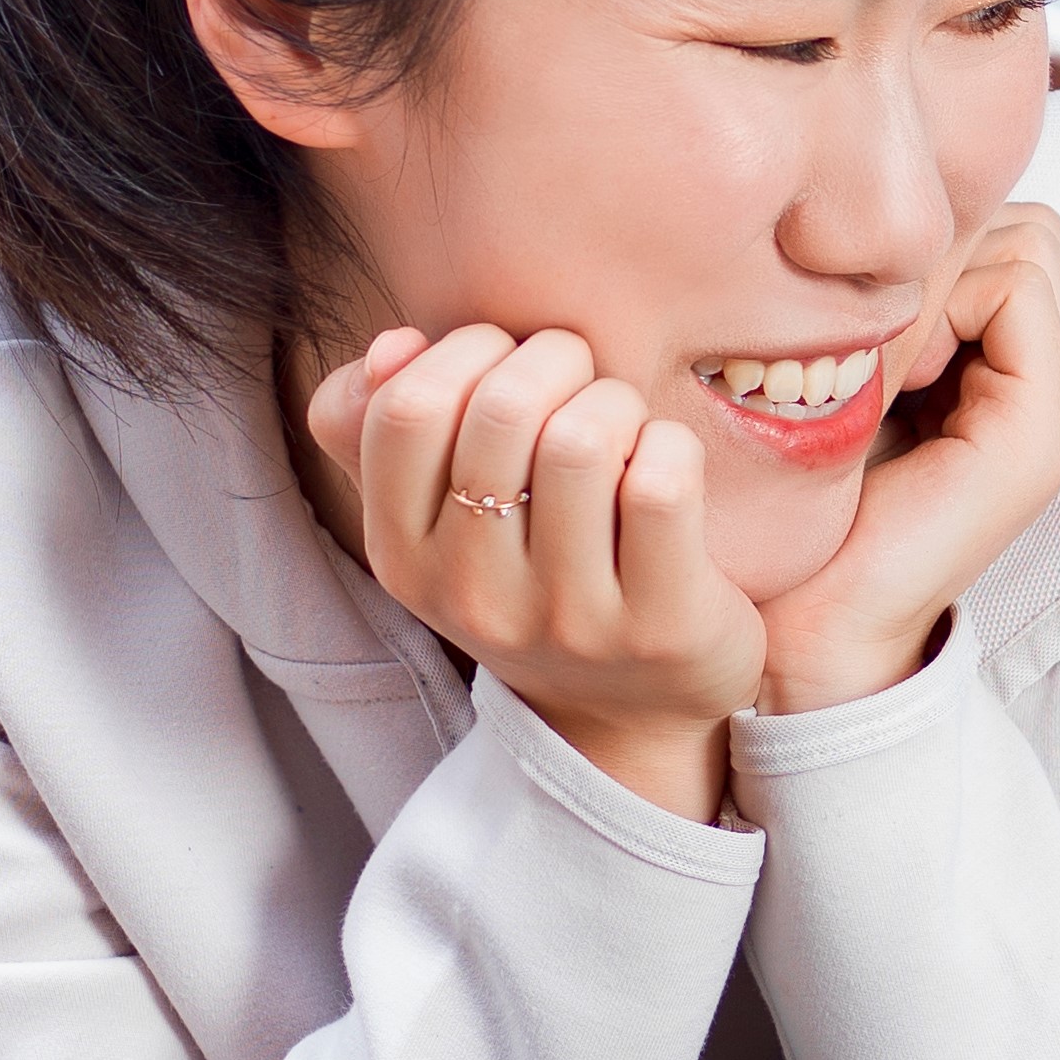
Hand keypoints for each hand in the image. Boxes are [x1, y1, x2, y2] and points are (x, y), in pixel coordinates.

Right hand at [310, 324, 761, 820]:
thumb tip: (391, 345)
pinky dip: (670, 445)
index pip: (405, 411)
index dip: (466, 351)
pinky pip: (661, 484)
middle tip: (580, 378)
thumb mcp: (440, 521)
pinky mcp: (659, 626)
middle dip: (555, 360)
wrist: (629, 714)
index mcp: (403, 556)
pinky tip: (666, 465)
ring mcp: (567, 619)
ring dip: (615, 402)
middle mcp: (472, 595)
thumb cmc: (532, 578)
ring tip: (623, 423)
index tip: (506, 356)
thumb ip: (389, 428)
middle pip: (503, 410)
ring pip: (583, 441)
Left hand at [752, 199, 1059, 714]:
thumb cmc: (789, 513)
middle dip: (940, 244)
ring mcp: (1045, 411)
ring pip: (1028, 241)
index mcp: (985, 373)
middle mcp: (1033, 387)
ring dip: (941, 269)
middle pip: (1022, 226)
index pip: (997, 229)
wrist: (800, 634)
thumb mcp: (824, 380)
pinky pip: (1019, 287)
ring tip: (879, 348)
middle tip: (867, 323)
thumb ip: (861, 310)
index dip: (924, 239)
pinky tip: (891, 367)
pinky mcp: (1037, 434)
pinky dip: (950, 298)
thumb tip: (850, 216)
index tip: (847, 309)